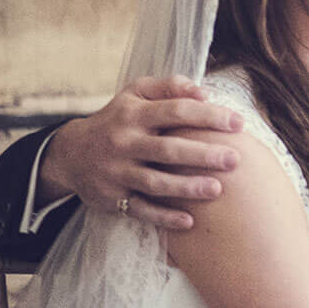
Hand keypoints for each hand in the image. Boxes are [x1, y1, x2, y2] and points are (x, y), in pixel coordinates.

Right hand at [39, 77, 243, 229]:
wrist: (69, 153)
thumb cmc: (117, 118)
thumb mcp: (136, 93)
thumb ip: (170, 86)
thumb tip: (205, 92)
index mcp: (135, 114)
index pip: (177, 111)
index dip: (209, 116)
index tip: (239, 123)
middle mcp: (124, 143)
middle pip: (168, 149)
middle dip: (203, 155)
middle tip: (235, 160)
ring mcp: (117, 172)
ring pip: (155, 182)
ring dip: (186, 188)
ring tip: (217, 189)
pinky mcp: (112, 198)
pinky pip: (140, 210)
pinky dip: (163, 217)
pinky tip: (189, 221)